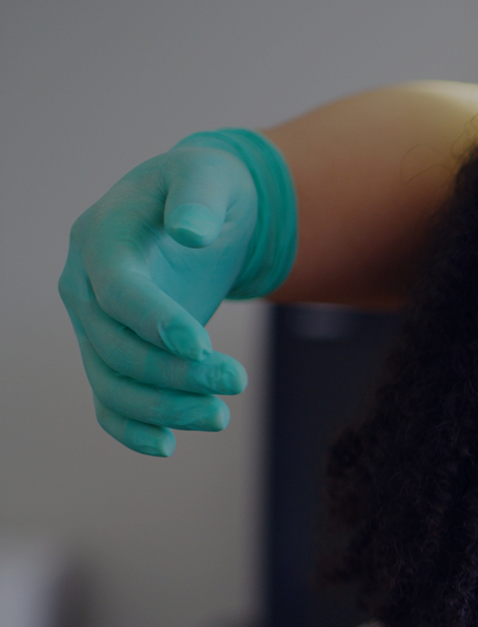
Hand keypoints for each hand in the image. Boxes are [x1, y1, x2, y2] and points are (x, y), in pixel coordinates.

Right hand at [57, 130, 295, 454]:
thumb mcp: (206, 174)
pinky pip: (108, 399)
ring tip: (221, 416)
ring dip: (163, 407)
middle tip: (236, 381)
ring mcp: (92, 324)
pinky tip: (169, 445)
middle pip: (114, 344)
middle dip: (174, 372)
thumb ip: (197, 197)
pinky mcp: (112, 351)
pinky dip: (132, 427)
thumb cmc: (203, 186)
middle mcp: (84, 286)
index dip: (154, 320)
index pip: (116, 289)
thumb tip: (189, 231)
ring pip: (111, 381)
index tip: (202, 346)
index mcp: (101, 237)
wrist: (194, 206)